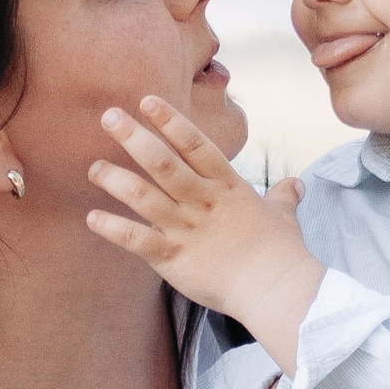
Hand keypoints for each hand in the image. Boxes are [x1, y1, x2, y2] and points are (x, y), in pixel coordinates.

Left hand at [86, 96, 324, 371]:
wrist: (277, 288)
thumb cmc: (283, 252)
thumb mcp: (284, 216)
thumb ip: (284, 197)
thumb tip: (297, 184)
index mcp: (228, 187)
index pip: (195, 145)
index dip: (170, 121)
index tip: (146, 101)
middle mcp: (203, 202)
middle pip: (163, 162)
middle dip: (133, 137)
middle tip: (109, 116)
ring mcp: (186, 229)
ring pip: (144, 197)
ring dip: (115, 179)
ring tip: (94, 168)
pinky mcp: (174, 259)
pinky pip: (137, 240)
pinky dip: (113, 229)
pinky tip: (92, 218)